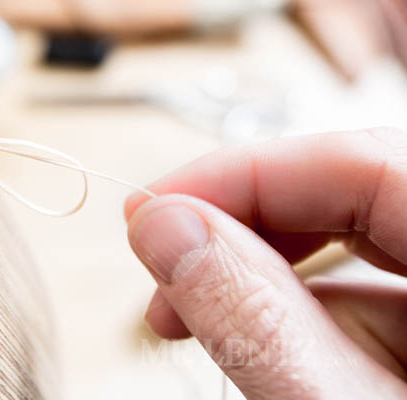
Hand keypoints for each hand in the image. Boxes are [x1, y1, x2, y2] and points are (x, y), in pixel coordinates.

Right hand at [124, 128, 406, 398]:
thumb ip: (258, 320)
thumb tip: (164, 225)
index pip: (362, 163)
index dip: (245, 174)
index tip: (154, 208)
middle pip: (350, 198)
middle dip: (245, 234)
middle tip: (163, 265)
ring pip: (352, 252)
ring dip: (265, 290)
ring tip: (200, 334)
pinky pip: (367, 295)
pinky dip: (302, 321)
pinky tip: (267, 358)